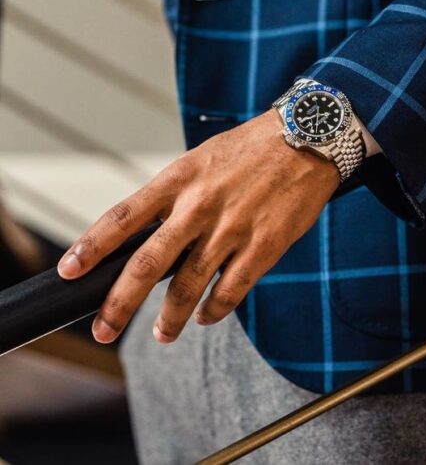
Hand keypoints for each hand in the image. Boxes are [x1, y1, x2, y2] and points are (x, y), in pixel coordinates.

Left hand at [57, 109, 339, 343]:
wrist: (307, 138)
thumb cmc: (252, 148)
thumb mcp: (202, 159)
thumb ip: (175, 196)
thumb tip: (149, 234)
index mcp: (180, 179)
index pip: (123, 218)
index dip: (91, 247)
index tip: (70, 270)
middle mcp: (200, 206)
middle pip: (146, 264)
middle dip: (119, 304)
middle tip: (104, 329)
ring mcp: (232, 228)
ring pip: (188, 287)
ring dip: (170, 319)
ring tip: (161, 334)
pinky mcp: (264, 246)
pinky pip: (230, 291)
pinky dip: (213, 310)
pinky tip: (206, 315)